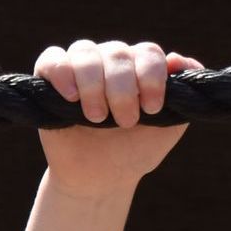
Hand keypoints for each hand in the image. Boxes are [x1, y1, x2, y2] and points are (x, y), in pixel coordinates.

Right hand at [34, 40, 202, 197]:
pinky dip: (62, 73)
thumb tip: (179, 60)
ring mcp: (78, 67)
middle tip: (126, 122)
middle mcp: (109, 60)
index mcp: (139, 66)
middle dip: (123, 89)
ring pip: (85, 52)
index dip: (151, 77)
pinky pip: (52, 60)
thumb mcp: (168, 127)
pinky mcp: (48, 81)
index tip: (152, 109)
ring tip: (96, 117)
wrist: (100, 178)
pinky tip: (71, 97)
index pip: (147, 53)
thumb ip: (182, 95)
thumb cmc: (134, 151)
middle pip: (117, 52)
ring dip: (93, 84)